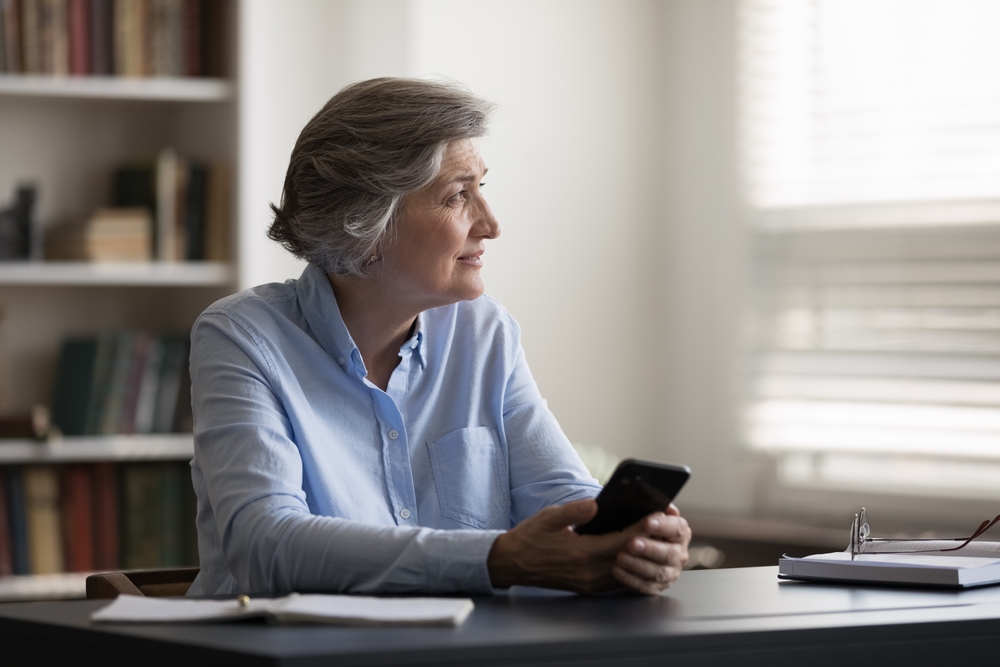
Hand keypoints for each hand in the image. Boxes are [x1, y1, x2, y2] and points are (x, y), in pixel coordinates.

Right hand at [487, 500, 689, 594]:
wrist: (511, 563)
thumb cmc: (529, 538)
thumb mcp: (549, 518)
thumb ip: (575, 511)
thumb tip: (596, 504)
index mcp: (580, 553)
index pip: (620, 542)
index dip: (640, 530)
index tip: (655, 518)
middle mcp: (587, 572)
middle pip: (627, 558)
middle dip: (646, 544)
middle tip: (663, 529)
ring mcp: (588, 583)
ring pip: (624, 572)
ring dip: (640, 558)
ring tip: (654, 541)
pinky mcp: (585, 587)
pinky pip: (614, 580)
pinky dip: (628, 569)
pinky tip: (634, 558)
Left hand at [611, 504, 690, 594]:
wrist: (642, 546)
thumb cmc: (644, 527)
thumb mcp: (649, 513)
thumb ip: (653, 503)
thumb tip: (652, 495)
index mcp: (680, 532)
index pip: (676, 528)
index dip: (662, 525)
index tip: (647, 522)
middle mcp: (679, 553)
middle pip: (669, 553)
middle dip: (649, 548)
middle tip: (631, 543)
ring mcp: (670, 572)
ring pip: (658, 572)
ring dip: (638, 565)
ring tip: (621, 557)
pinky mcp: (658, 586)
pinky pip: (646, 587)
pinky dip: (631, 580)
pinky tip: (617, 571)